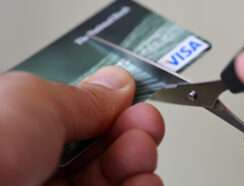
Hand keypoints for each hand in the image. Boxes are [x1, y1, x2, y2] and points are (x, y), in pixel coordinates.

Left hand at [0, 66, 163, 185]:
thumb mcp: (34, 101)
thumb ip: (82, 96)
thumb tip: (118, 83)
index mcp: (25, 128)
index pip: (79, 116)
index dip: (111, 107)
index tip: (135, 99)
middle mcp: (37, 162)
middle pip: (100, 146)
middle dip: (131, 131)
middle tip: (145, 124)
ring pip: (111, 176)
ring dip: (137, 160)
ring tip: (142, 152)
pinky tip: (146, 180)